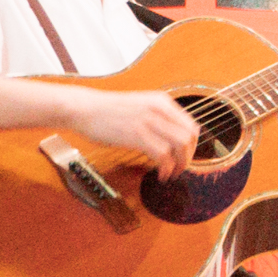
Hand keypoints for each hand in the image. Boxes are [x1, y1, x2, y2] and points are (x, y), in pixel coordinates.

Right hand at [77, 86, 210, 169]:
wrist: (84, 108)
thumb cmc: (108, 111)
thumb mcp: (141, 107)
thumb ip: (158, 118)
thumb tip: (173, 140)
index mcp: (162, 102)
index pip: (192, 125)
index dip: (193, 146)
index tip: (185, 157)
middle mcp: (159, 109)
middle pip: (189, 137)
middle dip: (189, 157)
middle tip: (181, 169)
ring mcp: (148, 121)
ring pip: (180, 146)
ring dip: (179, 165)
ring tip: (171, 174)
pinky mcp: (137, 135)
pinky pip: (162, 155)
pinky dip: (166, 168)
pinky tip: (161, 174)